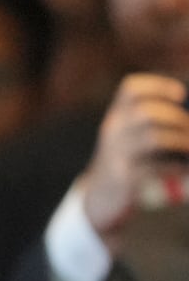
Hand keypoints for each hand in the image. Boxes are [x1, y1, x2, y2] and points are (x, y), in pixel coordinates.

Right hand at [78, 73, 188, 238]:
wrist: (100, 194)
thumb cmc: (127, 157)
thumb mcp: (131, 134)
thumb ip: (155, 120)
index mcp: (116, 115)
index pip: (131, 89)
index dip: (158, 86)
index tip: (179, 94)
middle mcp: (112, 130)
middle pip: (145, 112)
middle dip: (176, 118)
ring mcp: (115, 154)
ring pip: (152, 138)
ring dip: (180, 140)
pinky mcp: (123, 176)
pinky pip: (155, 168)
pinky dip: (175, 167)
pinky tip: (184, 169)